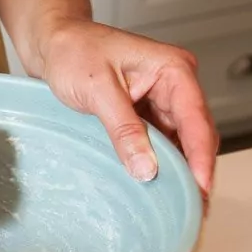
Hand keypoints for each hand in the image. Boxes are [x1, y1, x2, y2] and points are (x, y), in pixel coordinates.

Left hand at [33, 20, 218, 196]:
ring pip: (178, 143)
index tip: (200, 190)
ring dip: (176, 170)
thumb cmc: (72, 51)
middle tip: (191, 208)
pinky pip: (157, 143)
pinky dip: (157, 163)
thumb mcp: (97, 90)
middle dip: (194, 171)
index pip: (197, 120)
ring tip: (175, 203)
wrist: (50, 43)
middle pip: (195, 135)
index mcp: (173, 70)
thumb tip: (146, 168)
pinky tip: (154, 185)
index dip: (200, 159)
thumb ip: (124, 129)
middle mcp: (173, 85)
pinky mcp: (143, 113)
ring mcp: (159, 100)